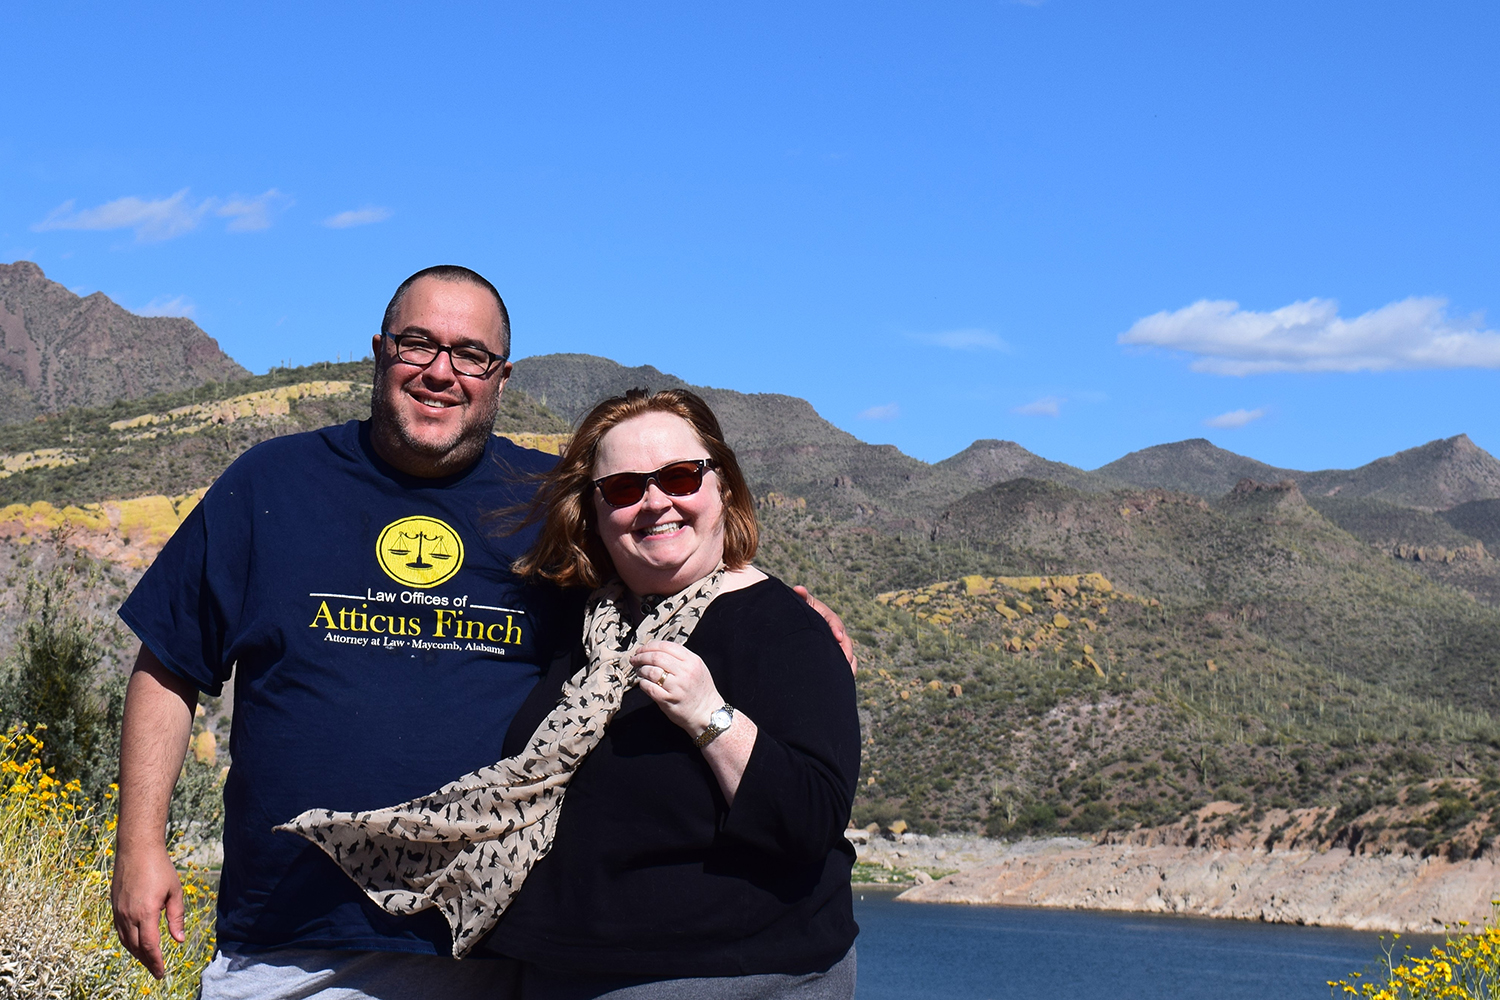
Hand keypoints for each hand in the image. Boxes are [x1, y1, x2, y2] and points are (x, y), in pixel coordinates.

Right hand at [111, 843, 184, 979]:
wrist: (136, 849)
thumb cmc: (160, 867)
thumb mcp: (175, 891)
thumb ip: (176, 917)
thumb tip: (178, 940)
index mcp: (146, 912)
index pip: (150, 946)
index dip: (155, 962)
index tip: (161, 973)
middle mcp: (129, 915)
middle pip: (136, 947)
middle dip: (147, 961)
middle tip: (157, 971)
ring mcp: (119, 911)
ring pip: (125, 941)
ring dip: (136, 953)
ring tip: (148, 960)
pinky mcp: (114, 906)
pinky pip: (119, 931)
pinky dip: (128, 942)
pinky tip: (135, 944)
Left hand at [631, 640, 722, 736]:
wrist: (707, 714)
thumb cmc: (701, 691)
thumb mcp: (698, 668)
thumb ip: (682, 658)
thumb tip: (658, 651)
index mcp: (692, 661)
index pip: (666, 646)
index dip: (650, 646)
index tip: (642, 649)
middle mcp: (685, 672)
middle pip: (656, 657)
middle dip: (641, 656)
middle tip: (635, 659)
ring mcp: (676, 686)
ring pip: (651, 671)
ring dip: (641, 670)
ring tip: (639, 671)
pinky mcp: (668, 700)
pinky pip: (649, 687)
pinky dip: (642, 683)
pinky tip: (643, 683)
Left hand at [793, 586, 857, 674]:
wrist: (799, 624)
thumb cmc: (801, 613)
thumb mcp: (802, 605)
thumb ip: (802, 598)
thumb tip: (799, 589)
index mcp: (827, 617)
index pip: (834, 621)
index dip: (837, 628)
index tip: (837, 636)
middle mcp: (835, 631)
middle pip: (845, 640)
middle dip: (846, 650)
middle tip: (846, 659)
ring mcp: (837, 644)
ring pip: (848, 654)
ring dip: (849, 663)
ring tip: (848, 673)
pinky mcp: (835, 655)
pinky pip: (845, 664)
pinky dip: (847, 672)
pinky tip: (845, 681)